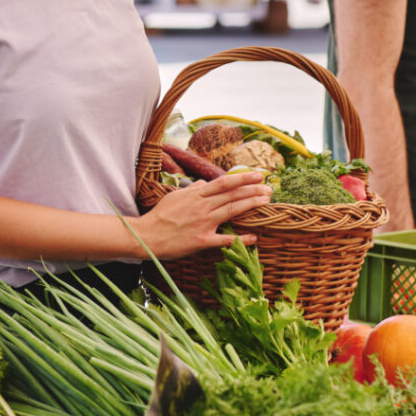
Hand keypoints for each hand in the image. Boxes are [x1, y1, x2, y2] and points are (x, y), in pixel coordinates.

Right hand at [135, 171, 272, 258]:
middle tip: (269, 189)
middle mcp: (202, 206)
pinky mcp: (201, 241)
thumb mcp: (175, 196)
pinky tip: (254, 237)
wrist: (146, 236)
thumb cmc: (160, 216)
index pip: (224, 182)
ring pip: (231, 210)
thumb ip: (193, 188)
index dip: (243, 178)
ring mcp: (203, 223)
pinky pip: (225, 239)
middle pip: (232, 195)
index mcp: (196, 194)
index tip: (259, 175)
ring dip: (250, 205)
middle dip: (253, 190)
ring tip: (266, 202)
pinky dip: (240, 238)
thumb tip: (205, 181)